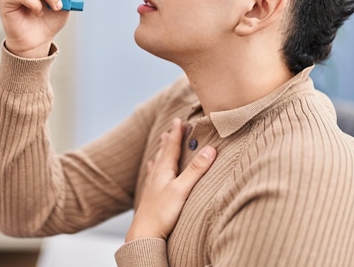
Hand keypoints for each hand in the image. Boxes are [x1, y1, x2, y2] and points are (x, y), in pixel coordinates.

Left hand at [126, 118, 216, 241]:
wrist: (143, 234)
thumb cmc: (162, 212)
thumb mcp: (182, 189)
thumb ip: (195, 170)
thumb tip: (210, 149)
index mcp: (164, 170)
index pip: (171, 146)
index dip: (176, 133)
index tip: (179, 120)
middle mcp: (157, 174)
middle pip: (164, 151)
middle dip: (169, 138)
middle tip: (172, 126)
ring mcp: (153, 185)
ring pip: (158, 161)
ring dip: (162, 149)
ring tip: (162, 140)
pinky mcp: (151, 196)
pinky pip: (153, 173)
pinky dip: (155, 165)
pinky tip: (152, 166)